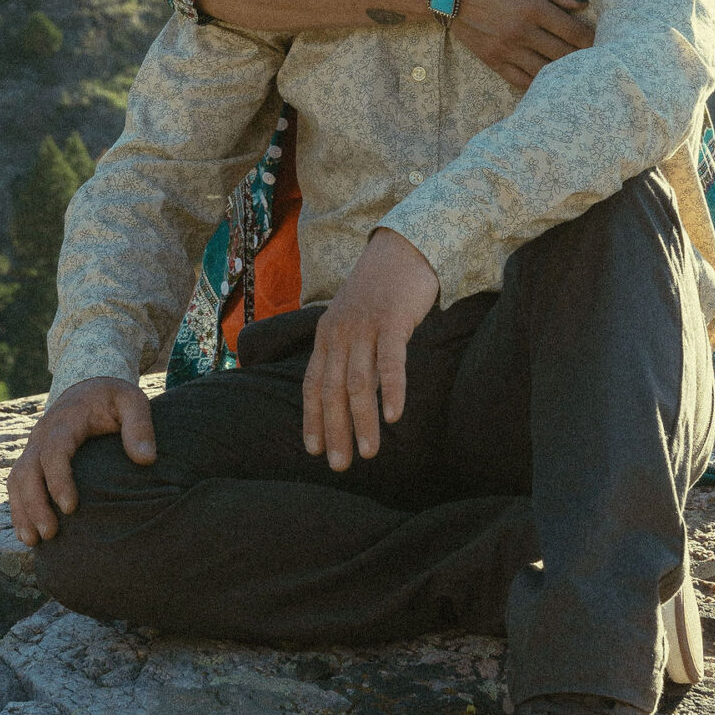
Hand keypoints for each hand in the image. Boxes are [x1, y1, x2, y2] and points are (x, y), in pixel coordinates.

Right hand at [7, 377, 154, 546]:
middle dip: (35, 503)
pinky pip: (17, 484)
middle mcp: (43, 434)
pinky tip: (28, 534)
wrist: (88, 388)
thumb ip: (139, 426)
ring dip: (22, 511)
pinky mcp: (32, 459)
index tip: (70, 507)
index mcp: (67, 420)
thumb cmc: (113, 399)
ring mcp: (34, 447)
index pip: (54, 450)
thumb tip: (146, 459)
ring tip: (34, 541)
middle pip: (27, 470)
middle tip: (51, 533)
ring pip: (17, 480)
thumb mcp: (132, 401)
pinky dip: (19, 509)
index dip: (59, 479)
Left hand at [303, 230, 439, 468]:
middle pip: (332, 390)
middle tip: (340, 465)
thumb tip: (352, 394)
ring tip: (368, 453)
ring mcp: (364, 326)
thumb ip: (350, 353)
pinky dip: (392, 390)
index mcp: (327, 336)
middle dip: (335, 431)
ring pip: (359, 382)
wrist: (402, 248)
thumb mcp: (353, 320)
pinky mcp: (392, 320)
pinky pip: (390, 360)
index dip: (312, 419)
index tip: (314, 451)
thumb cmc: (380, 290)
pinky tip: (394, 416)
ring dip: (362, 421)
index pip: (312, 384)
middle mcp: (339, 333)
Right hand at [451, 0, 592, 93]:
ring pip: (545, 71)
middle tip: (595, 60)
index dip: (592, 39)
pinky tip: (548, 82)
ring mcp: (507, 50)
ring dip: (563, 74)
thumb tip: (583, 4)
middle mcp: (522, 33)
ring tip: (575, 73)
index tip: (601, 41)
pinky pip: (521, 81)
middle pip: (564, 55)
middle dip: (583, 58)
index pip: (574, 32)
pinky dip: (538, 84)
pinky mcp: (493, 61)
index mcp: (534, 8)